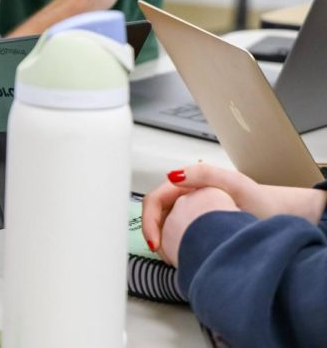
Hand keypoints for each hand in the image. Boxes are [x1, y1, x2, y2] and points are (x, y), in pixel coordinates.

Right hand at [143, 163, 326, 259]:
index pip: (154, 200)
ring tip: (172, 256)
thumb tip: (172, 176)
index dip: (150, 221)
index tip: (156, 242)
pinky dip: (174, 247)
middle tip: (162, 253)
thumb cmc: (261, 200)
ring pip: (164, 226)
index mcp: (187, 183)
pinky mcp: (198, 227)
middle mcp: (185, 197)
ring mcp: (191, 212)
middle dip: (153, 233)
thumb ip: (204, 174)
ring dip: (163, 241)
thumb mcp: (234, 183)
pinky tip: (184, 256)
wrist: (281, 217)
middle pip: (155, 214)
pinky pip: (177, 236)